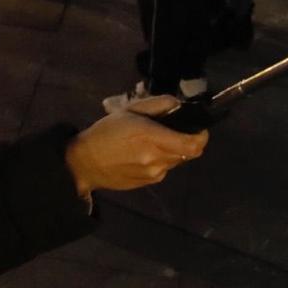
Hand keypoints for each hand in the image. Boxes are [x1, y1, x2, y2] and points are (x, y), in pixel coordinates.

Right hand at [63, 95, 207, 196]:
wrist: (86, 163)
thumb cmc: (106, 132)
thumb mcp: (129, 110)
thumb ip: (157, 104)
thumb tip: (179, 104)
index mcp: (151, 138)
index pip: (192, 144)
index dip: (201, 136)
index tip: (198, 126)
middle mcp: (157, 159)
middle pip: (188, 152)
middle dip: (186, 139)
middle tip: (172, 129)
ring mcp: (154, 174)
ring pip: (177, 161)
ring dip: (173, 150)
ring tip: (153, 141)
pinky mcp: (149, 183)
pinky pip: (165, 169)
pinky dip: (162, 159)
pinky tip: (144, 154)